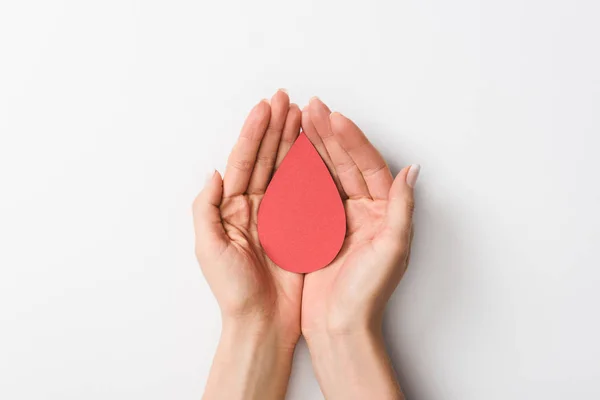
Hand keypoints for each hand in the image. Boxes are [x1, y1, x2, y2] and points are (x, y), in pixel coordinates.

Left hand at [193, 90, 302, 399]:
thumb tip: (214, 172)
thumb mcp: (208, 249)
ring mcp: (276, 215)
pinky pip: (304, 191)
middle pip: (265, 158)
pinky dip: (308, 168)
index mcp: (231, 208)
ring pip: (284, 169)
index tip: (266, 107)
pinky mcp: (297, 227)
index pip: (244, 161)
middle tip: (286, 99)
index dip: (254, 133)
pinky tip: (314, 149)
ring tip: (300, 115)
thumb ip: (206, 208)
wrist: (262, 323)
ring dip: (291, 141)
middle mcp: (252, 207)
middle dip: (274, 127)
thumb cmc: (233, 291)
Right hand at [300, 97, 418, 398]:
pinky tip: (291, 153)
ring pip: (327, 173)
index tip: (334, 118)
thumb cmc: (367, 295)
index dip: (352, 140)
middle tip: (311, 108)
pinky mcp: (320, 228)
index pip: (368, 166)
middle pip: (346, 163)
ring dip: (315, 146)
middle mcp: (365, 210)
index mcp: (385, 212)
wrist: (339, 327)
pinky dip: (301, 171)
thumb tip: (412, 170)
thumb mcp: (392, 250)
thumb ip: (401, 208)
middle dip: (329, 134)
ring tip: (301, 121)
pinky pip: (310, 192)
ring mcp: (341, 218)